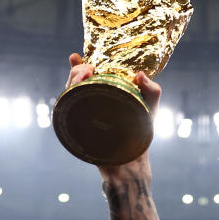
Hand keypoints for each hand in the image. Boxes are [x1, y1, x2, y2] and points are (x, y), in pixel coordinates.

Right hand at [66, 53, 160, 178]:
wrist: (131, 163)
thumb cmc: (140, 136)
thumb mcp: (149, 109)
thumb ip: (152, 91)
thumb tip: (140, 75)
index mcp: (104, 96)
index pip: (89, 77)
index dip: (79, 66)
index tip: (74, 56)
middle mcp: (91, 104)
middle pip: (76, 82)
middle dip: (78, 70)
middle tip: (89, 69)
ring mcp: (82, 115)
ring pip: (69, 93)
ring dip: (72, 81)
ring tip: (85, 77)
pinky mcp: (76, 127)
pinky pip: (66, 110)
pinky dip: (67, 98)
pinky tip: (73, 91)